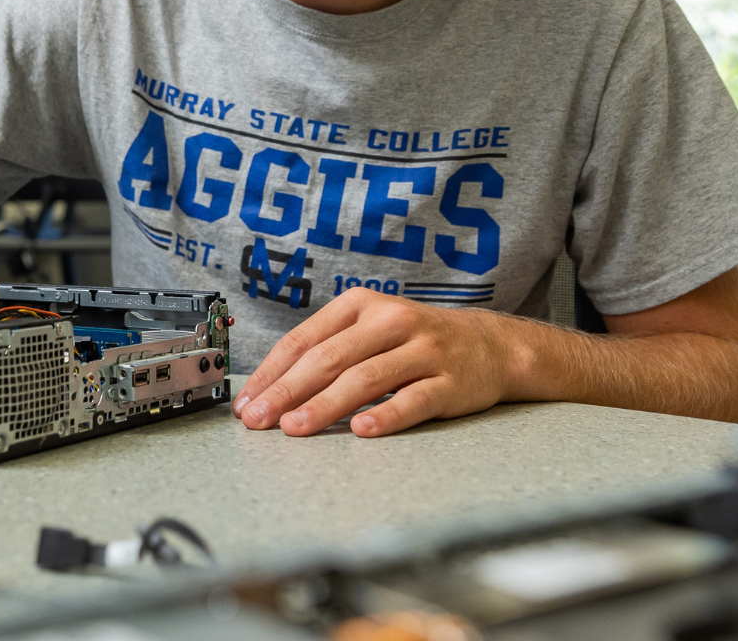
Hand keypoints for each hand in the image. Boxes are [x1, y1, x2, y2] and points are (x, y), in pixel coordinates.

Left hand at [232, 287, 520, 437]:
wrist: (491, 345)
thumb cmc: (414, 342)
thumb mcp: (370, 330)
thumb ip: (328, 352)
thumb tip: (271, 390)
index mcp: (361, 306)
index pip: (304, 340)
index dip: (271, 373)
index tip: (246, 403)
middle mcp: (390, 322)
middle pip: (328, 359)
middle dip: (287, 392)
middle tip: (259, 420)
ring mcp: (423, 350)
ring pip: (365, 379)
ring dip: (324, 406)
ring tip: (295, 428)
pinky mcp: (450, 382)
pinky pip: (413, 400)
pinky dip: (386, 416)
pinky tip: (361, 431)